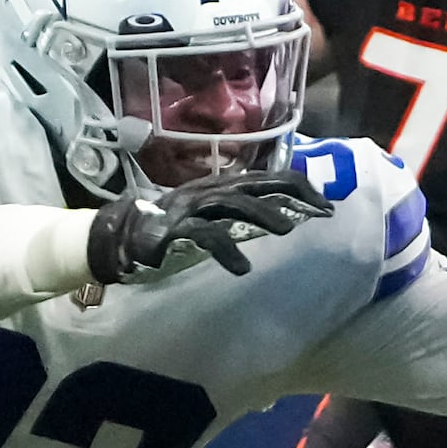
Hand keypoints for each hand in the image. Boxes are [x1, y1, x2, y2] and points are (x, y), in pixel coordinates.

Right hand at [87, 168, 333, 282]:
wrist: (120, 236)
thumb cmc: (170, 229)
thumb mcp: (210, 216)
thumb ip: (239, 214)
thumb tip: (280, 217)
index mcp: (221, 185)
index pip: (267, 177)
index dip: (299, 186)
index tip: (326, 205)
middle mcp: (209, 189)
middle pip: (258, 184)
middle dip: (293, 194)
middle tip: (321, 210)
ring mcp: (192, 207)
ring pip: (234, 203)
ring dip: (263, 214)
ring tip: (287, 230)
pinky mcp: (175, 230)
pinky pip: (205, 237)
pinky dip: (226, 251)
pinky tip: (243, 269)